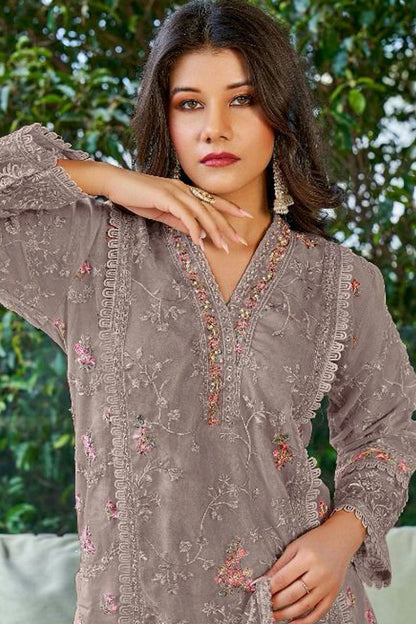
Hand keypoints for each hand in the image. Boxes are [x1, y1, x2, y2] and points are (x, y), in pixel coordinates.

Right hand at [104, 166, 252, 250]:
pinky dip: (194, 229)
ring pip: (202, 212)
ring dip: (214, 231)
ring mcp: (175, 191)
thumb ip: (178, 221)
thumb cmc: (135, 196)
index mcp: (183, 190)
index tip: (245, 217)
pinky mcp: (165, 196)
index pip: (211, 200)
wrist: (114, 183)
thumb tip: (195, 232)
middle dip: (228, 225)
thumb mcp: (161, 212)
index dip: (230, 208)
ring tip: (224, 246)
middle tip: (241, 240)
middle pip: (211, 208)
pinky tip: (200, 242)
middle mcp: (183, 189)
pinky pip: (185, 215)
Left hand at [259, 521, 357, 623]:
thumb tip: (264, 580)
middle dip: (276, 602)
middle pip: (293, 594)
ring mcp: (328, 586)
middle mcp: (319, 573)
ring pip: (304, 606)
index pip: (284, 578)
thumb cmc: (316, 541)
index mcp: (307, 558)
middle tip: (265, 604)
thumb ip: (280, 564)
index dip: (270, 587)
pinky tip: (292, 623)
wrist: (341, 539)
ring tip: (274, 615)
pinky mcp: (333, 594)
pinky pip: (318, 612)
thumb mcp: (295, 546)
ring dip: (287, 614)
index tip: (260, 591)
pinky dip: (305, 621)